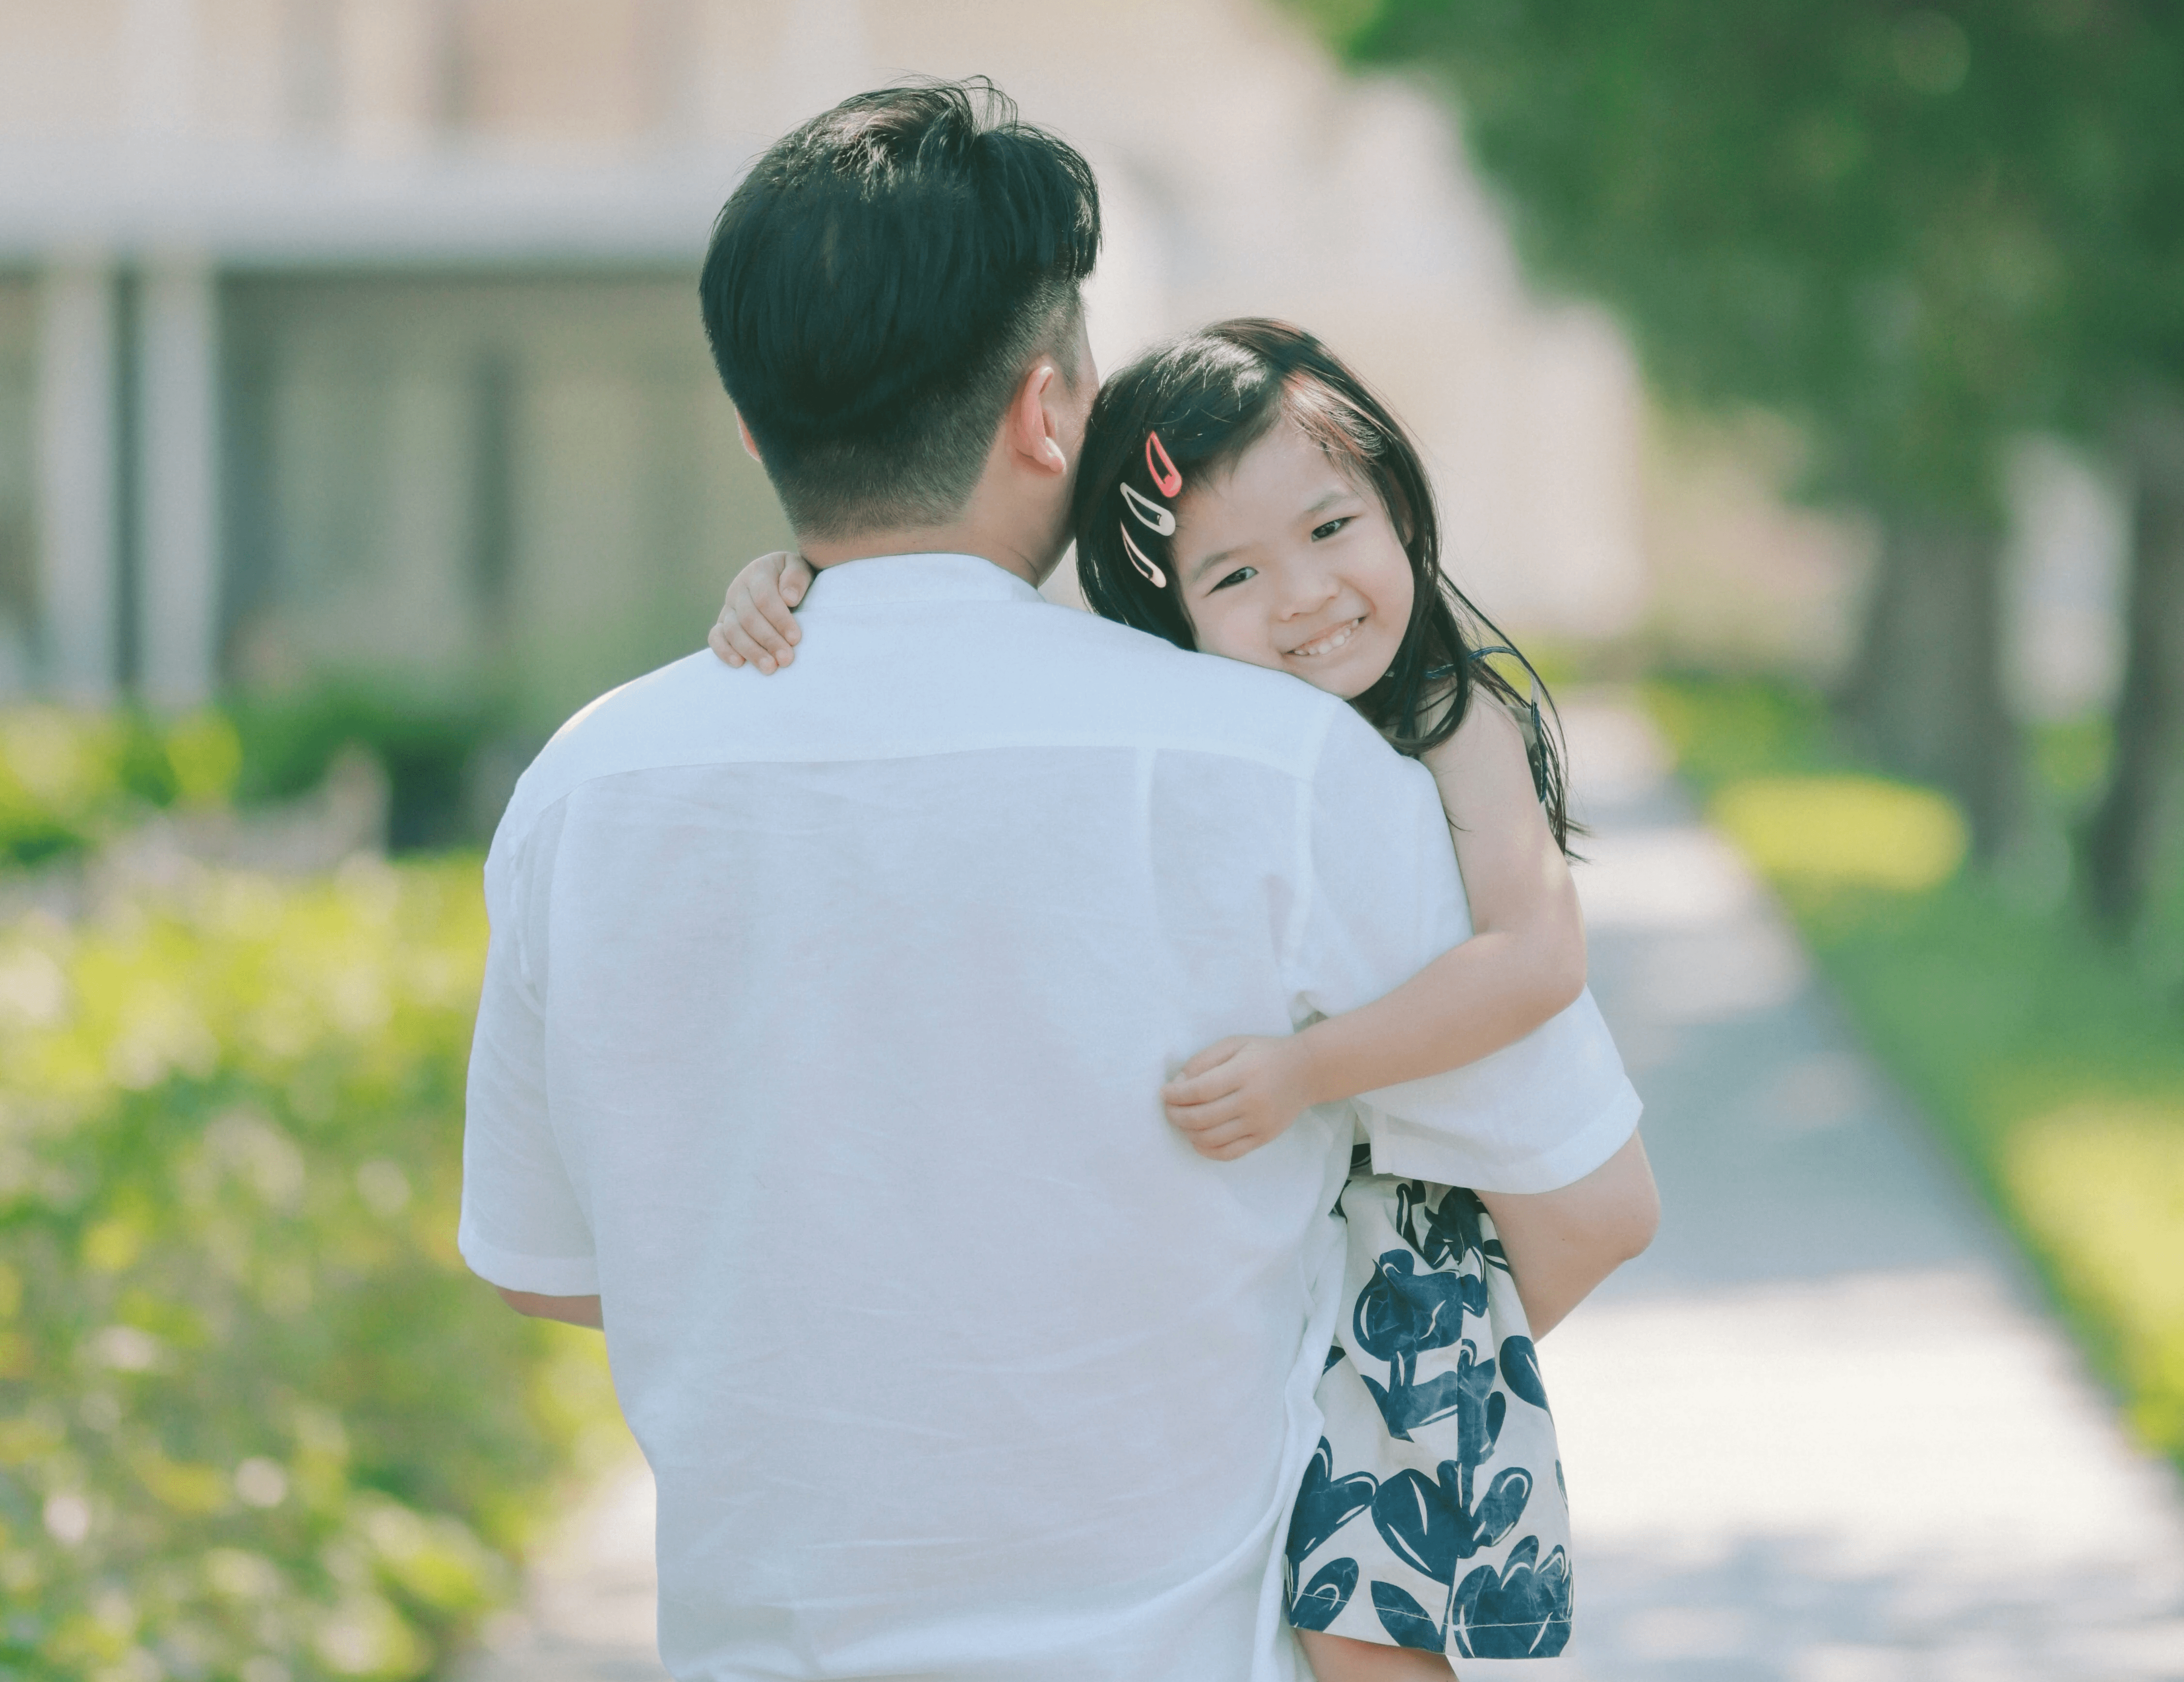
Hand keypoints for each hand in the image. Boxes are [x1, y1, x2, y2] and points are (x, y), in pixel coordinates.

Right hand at [709, 551, 814, 673]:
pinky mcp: (722, 623)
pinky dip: (724, 651)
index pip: (765, 598)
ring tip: (770, 668)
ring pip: (732, 630)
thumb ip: (796, 578)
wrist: (781, 581)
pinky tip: (739, 664)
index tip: (795, 639)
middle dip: (769, 640)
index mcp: (758, 573)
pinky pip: (715, 637)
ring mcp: (729, 607)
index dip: (780, 619)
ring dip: (751, 651)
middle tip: (786, 660)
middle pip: (748, 617)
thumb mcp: (801, 569)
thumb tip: (789, 597)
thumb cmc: (794, 579)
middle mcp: (739, 589)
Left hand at [1161, 1035, 1316, 1159]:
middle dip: (1176, 1115)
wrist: (1306, 1071)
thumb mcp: (1234, 1044)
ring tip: (1182, 1121)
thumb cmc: (1264, 1054)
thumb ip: (1203, 1061)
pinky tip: (1197, 1138)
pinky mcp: (1264, 1138)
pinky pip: (1228, 1153)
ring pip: (1211, 1139)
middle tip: (1168, 1108)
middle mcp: (1253, 1101)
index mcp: (1244, 1072)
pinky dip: (1206, 1149)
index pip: (1199, 1090)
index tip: (1164, 1092)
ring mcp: (1260, 1123)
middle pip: (1202, 1117)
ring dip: (1187, 1132)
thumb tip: (1177, 1085)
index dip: (1175, 1095)